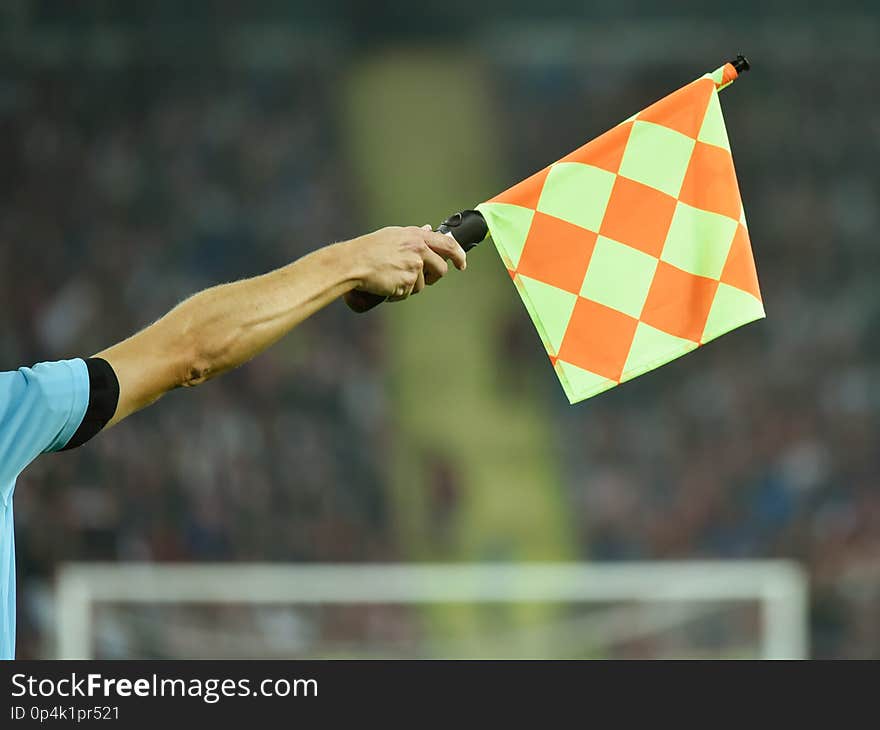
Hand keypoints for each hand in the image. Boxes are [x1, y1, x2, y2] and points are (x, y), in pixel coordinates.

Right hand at [343, 225, 466, 307]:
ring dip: (410, 286)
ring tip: (392, 279)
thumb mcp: (393, 235)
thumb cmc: (368, 249)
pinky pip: (408, 293)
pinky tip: (387, 285)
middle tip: (418, 279)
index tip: (461, 264)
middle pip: (440, 269)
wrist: (353, 263)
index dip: (458, 255)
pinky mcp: (407, 281)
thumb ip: (414, 235)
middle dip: (432, 278)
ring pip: (422, 284)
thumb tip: (429, 230)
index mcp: (416, 236)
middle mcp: (418, 249)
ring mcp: (414, 266)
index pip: (448, 244)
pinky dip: (398, 293)